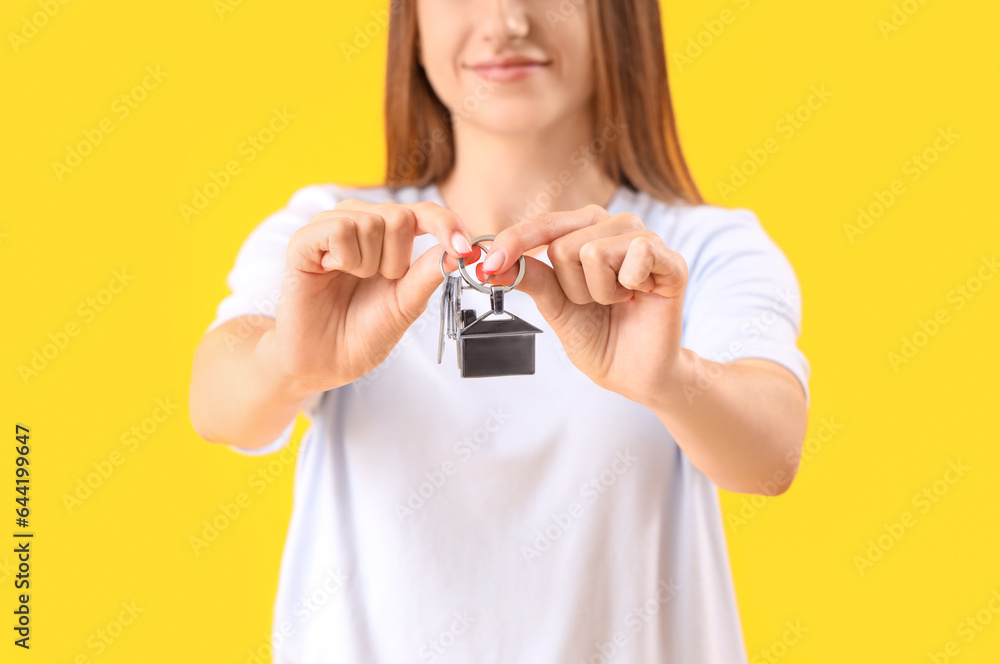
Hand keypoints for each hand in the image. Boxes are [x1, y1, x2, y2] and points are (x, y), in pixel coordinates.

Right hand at [268, 199, 476, 392]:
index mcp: (389, 235)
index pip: (424, 212)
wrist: (324, 361)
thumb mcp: (407, 303)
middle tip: (375, 282)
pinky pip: (340, 229)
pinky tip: (331, 272)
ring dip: (368, 264)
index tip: (464, 248)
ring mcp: (331, 227)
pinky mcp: (304, 239)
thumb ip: (430, 273)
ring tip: (350, 281)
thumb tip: (462, 250)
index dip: (446, 224)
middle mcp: (361, 221)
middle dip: (396, 261)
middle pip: (400, 216)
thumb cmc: (362, 331)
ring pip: (372, 222)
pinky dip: (345, 258)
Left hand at [477, 204, 688, 404]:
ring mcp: (644, 239)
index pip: (543, 225)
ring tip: (618, 302)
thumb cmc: (599, 336)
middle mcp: (614, 226)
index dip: (515, 242)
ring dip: (600, 292)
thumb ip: (530, 278)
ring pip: (594, 252)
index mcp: (584, 232)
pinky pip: (636, 253)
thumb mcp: (555, 307)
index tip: (488, 265)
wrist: (634, 373)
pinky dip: (629, 286)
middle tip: (595, 304)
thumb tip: (490, 262)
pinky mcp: (671, 259)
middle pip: (563, 245)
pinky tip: (640, 297)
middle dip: (571, 288)